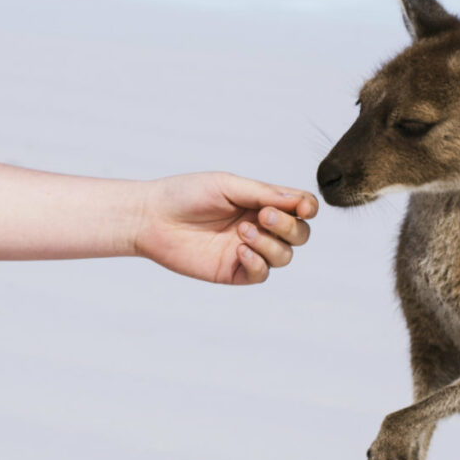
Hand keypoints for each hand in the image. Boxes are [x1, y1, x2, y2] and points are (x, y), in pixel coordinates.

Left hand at [133, 173, 315, 285]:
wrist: (151, 218)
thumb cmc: (186, 194)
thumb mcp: (227, 186)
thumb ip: (263, 193)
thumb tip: (299, 201)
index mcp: (260, 202)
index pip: (299, 208)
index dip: (307, 208)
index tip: (303, 208)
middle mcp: (259, 227)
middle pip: (299, 234)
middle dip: (287, 226)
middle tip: (261, 216)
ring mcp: (247, 250)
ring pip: (284, 256)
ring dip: (270, 244)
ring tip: (242, 232)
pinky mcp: (233, 271)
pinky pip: (261, 274)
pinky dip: (257, 262)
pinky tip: (238, 249)